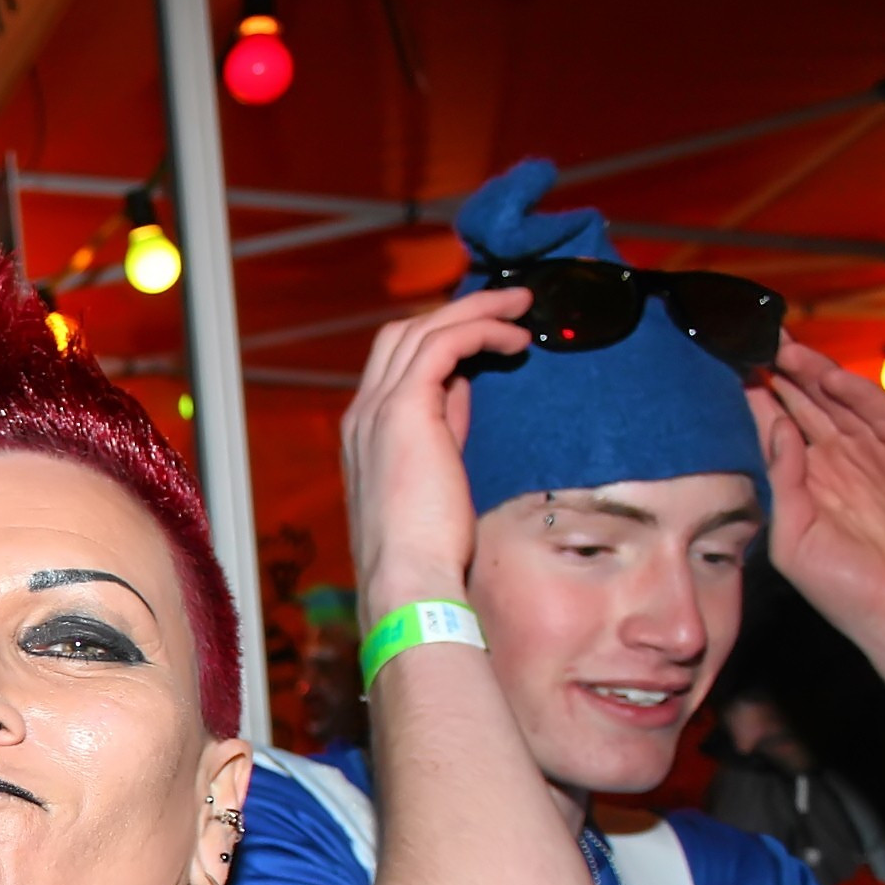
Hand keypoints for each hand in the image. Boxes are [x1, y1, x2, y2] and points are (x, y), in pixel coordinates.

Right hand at [340, 287, 533, 622]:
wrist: (406, 579)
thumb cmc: (426, 549)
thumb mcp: (434, 476)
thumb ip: (442, 429)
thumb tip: (463, 388)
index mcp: (364, 432)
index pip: (397, 364)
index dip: (444, 342)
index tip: (489, 342)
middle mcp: (363, 412)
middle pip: (404, 331)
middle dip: (458, 310)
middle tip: (509, 305)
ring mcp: (378, 408)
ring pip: (424, 327)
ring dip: (477, 308)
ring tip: (521, 307)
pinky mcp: (404, 409)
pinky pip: (444, 344)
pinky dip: (481, 330)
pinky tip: (516, 339)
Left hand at [753, 337, 884, 677]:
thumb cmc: (847, 591)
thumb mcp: (793, 539)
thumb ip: (781, 485)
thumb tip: (772, 431)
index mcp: (806, 485)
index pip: (773, 432)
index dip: (752, 403)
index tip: (721, 374)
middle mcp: (839, 465)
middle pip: (805, 407)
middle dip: (778, 375)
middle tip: (746, 343)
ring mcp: (876, 457)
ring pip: (840, 402)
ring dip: (812, 374)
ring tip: (779, 347)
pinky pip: (882, 415)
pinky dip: (857, 394)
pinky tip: (826, 377)